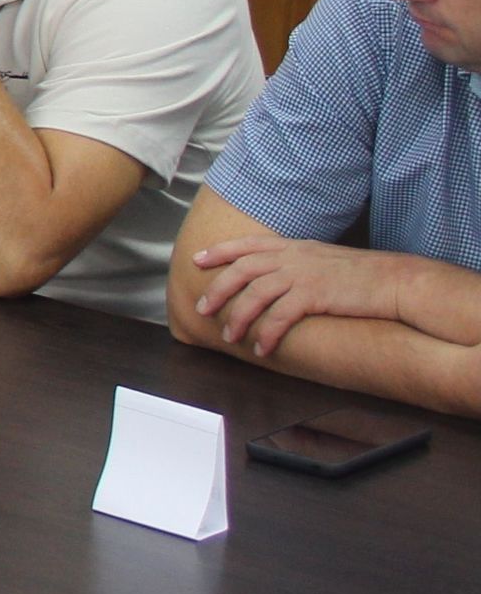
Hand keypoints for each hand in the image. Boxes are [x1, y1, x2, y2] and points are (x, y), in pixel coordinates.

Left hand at [192, 232, 399, 355]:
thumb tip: (278, 276)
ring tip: (230, 336)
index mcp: (294, 247)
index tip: (197, 260)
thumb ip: (299, 263)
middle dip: (218, 289)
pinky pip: (280, 316)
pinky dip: (267, 333)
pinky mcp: (315, 295)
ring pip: (256, 294)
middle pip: (242, 269)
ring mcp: (303, 274)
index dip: (220, 251)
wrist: (395, 280)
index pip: (247, 244)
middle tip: (202, 309)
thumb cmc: (363, 274)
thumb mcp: (323, 259)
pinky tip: (262, 348)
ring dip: (239, 317)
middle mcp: (293, 257)